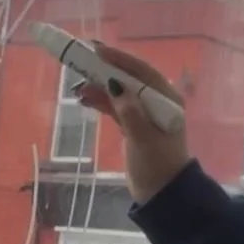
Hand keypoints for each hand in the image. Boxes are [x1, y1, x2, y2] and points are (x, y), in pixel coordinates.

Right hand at [76, 44, 189, 204]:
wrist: (162, 193)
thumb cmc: (157, 164)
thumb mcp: (144, 138)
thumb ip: (130, 111)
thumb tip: (115, 85)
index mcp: (167, 99)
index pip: (142, 71)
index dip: (119, 59)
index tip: (97, 50)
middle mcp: (157, 102)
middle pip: (128, 78)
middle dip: (105, 71)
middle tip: (80, 60)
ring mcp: (144, 113)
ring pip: (119, 92)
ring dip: (99, 87)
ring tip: (77, 86)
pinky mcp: (133, 125)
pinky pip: (115, 107)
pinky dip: (100, 101)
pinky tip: (84, 98)